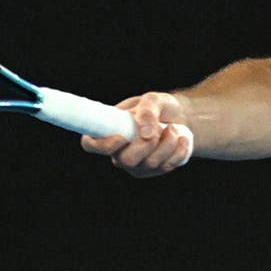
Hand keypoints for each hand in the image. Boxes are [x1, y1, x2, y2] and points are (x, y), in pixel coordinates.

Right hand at [80, 92, 194, 175]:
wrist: (180, 118)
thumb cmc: (159, 107)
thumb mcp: (154, 99)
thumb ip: (147, 110)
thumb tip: (145, 132)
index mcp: (108, 131)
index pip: (90, 144)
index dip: (102, 145)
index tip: (122, 136)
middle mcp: (119, 152)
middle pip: (125, 161)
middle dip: (146, 144)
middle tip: (159, 127)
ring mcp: (137, 165)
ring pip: (150, 164)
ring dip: (167, 143)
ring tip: (172, 128)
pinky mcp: (155, 170)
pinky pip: (167, 166)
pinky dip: (179, 150)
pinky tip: (181, 138)